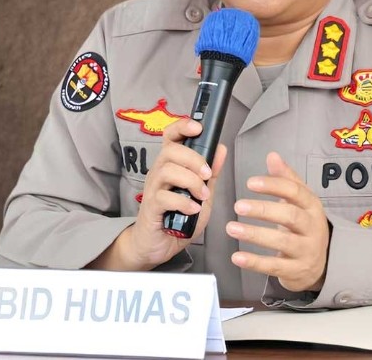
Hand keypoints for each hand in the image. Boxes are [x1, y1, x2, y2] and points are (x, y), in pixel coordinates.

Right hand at [89, 118, 225, 270]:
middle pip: (171, 150)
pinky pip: (163, 197)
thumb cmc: (178, 217)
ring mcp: (153, 189)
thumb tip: (221, 149)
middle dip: (194, 159)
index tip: (198, 127)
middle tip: (207, 174)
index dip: (182, 127)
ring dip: (190, 181)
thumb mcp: (202, 194)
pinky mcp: (150, 207)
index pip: (171, 136)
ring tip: (202, 195)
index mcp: (171, 164)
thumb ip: (211, 173)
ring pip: (167, 170)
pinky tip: (194, 209)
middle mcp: (159, 172)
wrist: (159, 245)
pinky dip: (183, 202)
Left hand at [226, 151, 329, 292]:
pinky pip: (275, 266)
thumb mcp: (300, 200)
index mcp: (312, 205)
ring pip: (281, 241)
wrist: (322, 262)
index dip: (273, 186)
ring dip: (254, 234)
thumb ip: (285, 178)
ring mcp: (306, 250)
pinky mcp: (296, 270)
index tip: (250, 183)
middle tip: (238, 205)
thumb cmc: (304, 224)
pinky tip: (237, 257)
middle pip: (290, 216)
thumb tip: (272, 156)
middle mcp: (312, 227)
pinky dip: (255, 262)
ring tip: (231, 228)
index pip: (295, 192)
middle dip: (263, 210)